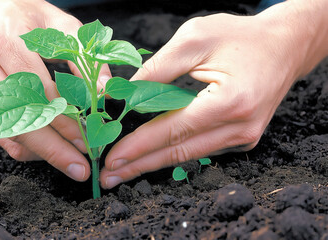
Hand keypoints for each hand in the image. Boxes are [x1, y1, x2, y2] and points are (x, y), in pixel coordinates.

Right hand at [0, 0, 110, 180]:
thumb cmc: (30, 18)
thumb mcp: (63, 26)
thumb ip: (85, 58)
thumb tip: (106, 94)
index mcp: (4, 39)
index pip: (39, 92)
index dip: (65, 120)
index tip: (89, 140)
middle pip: (19, 118)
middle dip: (53, 148)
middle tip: (79, 168)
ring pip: (5, 131)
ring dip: (40, 152)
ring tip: (68, 160)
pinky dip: (23, 146)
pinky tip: (47, 149)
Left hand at [100, 1, 327, 188]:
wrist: (284, 46)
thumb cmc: (240, 36)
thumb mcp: (195, 38)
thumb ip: (158, 67)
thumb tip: (126, 94)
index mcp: (230, 102)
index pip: (174, 131)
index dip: (139, 147)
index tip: (111, 159)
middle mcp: (240, 127)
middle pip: (180, 153)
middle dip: (140, 166)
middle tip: (109, 178)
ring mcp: (244, 136)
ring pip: (190, 155)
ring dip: (154, 163)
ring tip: (123, 172)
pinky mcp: (243, 137)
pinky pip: (202, 148)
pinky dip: (175, 152)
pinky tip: (152, 156)